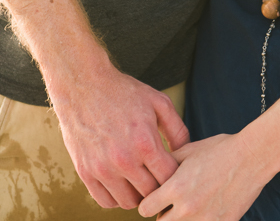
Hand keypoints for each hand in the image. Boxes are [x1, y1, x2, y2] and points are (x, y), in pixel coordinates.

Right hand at [51, 61, 189, 208]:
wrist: (84, 86)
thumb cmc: (123, 93)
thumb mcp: (158, 102)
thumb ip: (177, 129)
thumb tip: (185, 152)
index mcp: (145, 143)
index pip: (168, 178)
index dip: (174, 175)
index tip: (171, 167)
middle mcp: (124, 160)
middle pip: (150, 193)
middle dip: (158, 185)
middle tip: (157, 173)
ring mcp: (102, 169)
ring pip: (128, 202)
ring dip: (138, 194)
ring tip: (140, 177)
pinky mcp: (85, 172)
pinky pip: (105, 201)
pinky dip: (116, 196)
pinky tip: (121, 180)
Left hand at [138, 133, 267, 220]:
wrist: (252, 157)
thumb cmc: (222, 150)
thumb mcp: (190, 150)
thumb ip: (168, 163)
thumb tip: (154, 171)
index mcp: (176, 188)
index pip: (146, 209)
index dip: (150, 202)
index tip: (157, 198)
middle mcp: (187, 208)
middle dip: (163, 214)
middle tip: (173, 204)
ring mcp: (204, 220)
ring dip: (181, 219)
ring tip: (190, 207)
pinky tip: (206, 210)